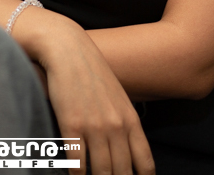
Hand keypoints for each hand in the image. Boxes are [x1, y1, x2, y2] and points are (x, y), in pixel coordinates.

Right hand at [35, 19, 154, 174]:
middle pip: (122, 173)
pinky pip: (77, 163)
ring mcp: (94, 127)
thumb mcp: (118, 97)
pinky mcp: (72, 125)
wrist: (69, 50)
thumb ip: (125, 124)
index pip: (145, 164)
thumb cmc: (92, 74)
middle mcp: (116, 127)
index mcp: (131, 120)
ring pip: (100, 172)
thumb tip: (128, 151)